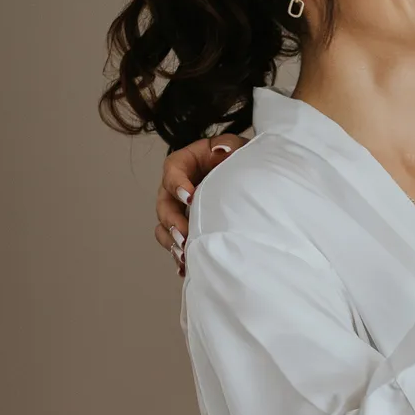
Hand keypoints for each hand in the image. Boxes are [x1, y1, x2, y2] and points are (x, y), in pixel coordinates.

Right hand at [156, 135, 245, 274]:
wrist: (249, 179)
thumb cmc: (239, 158)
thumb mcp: (237, 147)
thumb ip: (229, 146)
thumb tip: (221, 151)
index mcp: (184, 163)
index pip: (172, 170)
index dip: (177, 184)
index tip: (189, 197)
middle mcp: (176, 188)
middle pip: (164, 204)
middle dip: (173, 221)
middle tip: (185, 234)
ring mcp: (179, 210)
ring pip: (164, 227)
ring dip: (172, 241)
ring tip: (185, 254)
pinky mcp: (187, 227)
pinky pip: (175, 243)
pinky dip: (179, 256)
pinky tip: (186, 268)